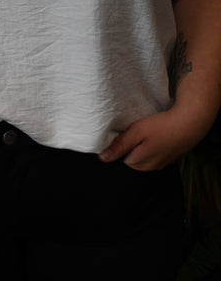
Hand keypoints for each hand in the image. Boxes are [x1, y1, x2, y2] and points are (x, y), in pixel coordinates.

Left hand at [98, 106, 213, 171]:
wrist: (190, 124)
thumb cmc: (161, 126)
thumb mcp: (137, 132)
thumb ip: (120, 145)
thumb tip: (103, 158)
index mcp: (139, 163)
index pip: (120, 158)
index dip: (120, 145)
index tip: (125, 133)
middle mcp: (150, 168)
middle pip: (131, 160)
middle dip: (130, 148)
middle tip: (135, 131)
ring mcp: (161, 164)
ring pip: (143, 158)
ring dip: (142, 148)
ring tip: (146, 133)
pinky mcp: (170, 158)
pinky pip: (155, 156)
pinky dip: (153, 148)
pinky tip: (156, 137)